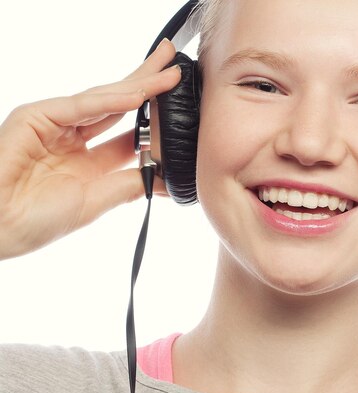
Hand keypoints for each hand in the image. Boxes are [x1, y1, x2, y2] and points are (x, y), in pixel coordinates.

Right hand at [0, 39, 179, 259]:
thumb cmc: (37, 220)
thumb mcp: (96, 201)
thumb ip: (129, 184)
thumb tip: (167, 178)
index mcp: (89, 159)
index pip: (130, 131)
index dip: (156, 117)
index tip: (182, 107)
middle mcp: (74, 136)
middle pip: (120, 105)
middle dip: (149, 84)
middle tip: (176, 67)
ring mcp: (56, 123)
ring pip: (105, 98)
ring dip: (138, 83)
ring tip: (168, 72)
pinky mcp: (36, 116)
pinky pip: (81, 106)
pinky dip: (111, 99)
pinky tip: (139, 93)